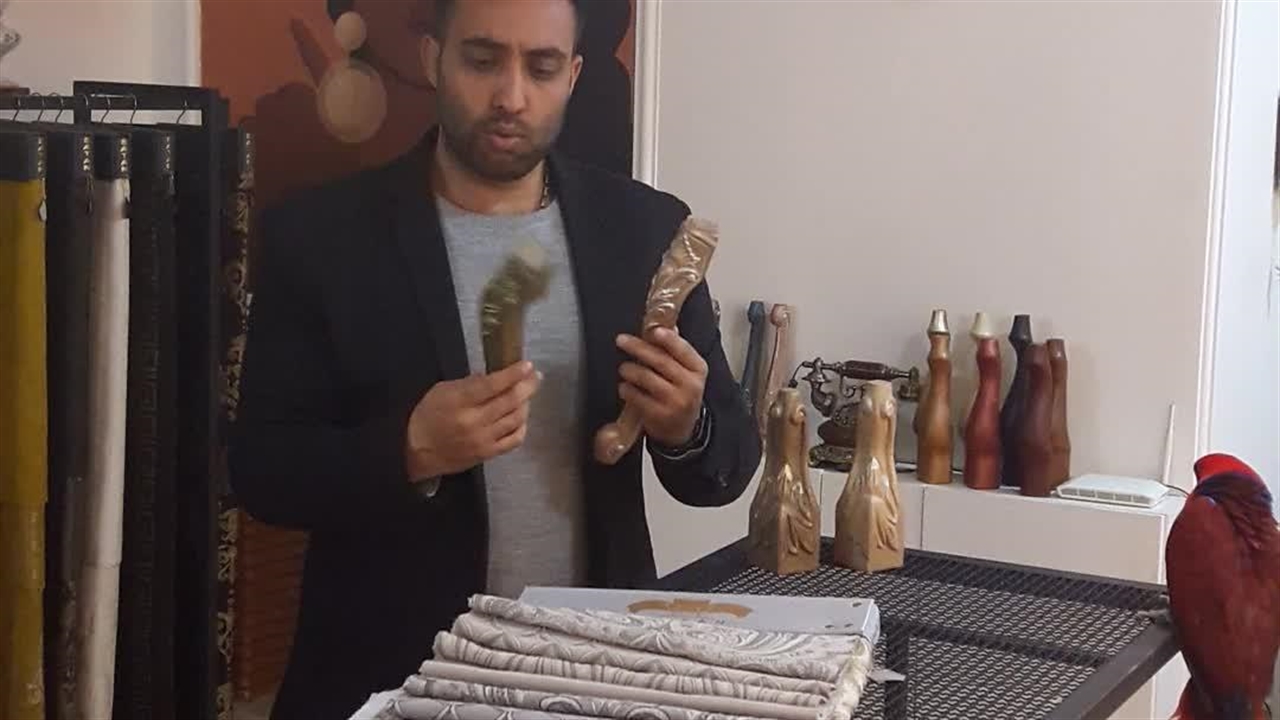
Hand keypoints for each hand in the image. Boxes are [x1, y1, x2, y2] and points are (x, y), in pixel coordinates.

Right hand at [404, 360, 541, 481]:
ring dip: (526, 404)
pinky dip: (522, 426)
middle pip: (510, 401)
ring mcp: (483, 440)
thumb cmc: (427, 416)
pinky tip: (521, 417)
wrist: (416, 451)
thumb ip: (469, 383)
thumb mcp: (442, 390)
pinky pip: (514, 440)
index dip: (513, 374)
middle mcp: (474, 421)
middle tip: (535, 376)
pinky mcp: (488, 454)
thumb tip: (495, 377)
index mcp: (460, 402)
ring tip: (527, 394)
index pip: (493, 385)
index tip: (527, 365)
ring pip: (516, 419)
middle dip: (527, 385)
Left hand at [616, 327, 707, 446]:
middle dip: (638, 348)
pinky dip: (627, 389)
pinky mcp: (660, 415)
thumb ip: (675, 350)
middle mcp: (690, 385)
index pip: (683, 349)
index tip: (652, 330)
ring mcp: (675, 402)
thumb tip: (664, 325)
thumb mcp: (686, 372)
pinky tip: (624, 386)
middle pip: (661, 361)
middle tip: (622, 340)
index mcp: (698, 369)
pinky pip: (638, 397)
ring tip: (623, 368)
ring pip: (647, 378)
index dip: (667, 339)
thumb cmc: (681, 394)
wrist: (683, 429)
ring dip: (630, 370)